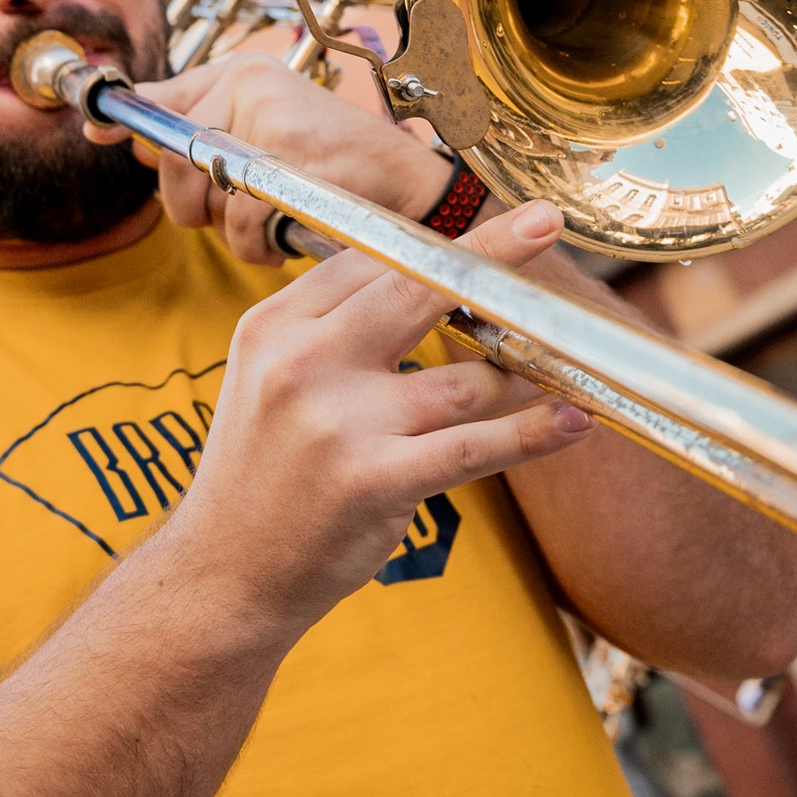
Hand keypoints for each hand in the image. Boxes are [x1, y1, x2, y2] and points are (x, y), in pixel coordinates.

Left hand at [140, 49, 449, 265]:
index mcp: (244, 72)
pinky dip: (258, 246)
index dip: (125, 121)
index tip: (97, 131)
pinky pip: (243, 221)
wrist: (412, 187)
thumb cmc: (338, 168)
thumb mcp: (267, 131)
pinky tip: (284, 236)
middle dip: (192, 206)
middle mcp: (254, 86)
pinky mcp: (295, 162)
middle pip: (175, 159)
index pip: (162, 97)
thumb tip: (130, 140)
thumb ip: (201, 132)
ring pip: (207, 197)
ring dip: (231, 232)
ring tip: (267, 225)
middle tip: (232, 215)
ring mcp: (274, 122)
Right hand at [174, 199, 588, 641]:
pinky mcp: (374, 480)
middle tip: (546, 221)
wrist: (222, 575)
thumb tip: (419, 278)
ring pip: (461, 377)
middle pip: (415, 288)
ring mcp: (339, 422)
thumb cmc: (261, 473)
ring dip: (522, 369)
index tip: (489, 224)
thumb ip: (330, 329)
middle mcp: (302, 362)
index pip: (369, 261)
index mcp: (275, 327)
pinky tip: (573, 419)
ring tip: (567, 360)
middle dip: (490, 251)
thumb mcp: (267, 379)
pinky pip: (474, 446)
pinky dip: (531, 432)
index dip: (436, 241)